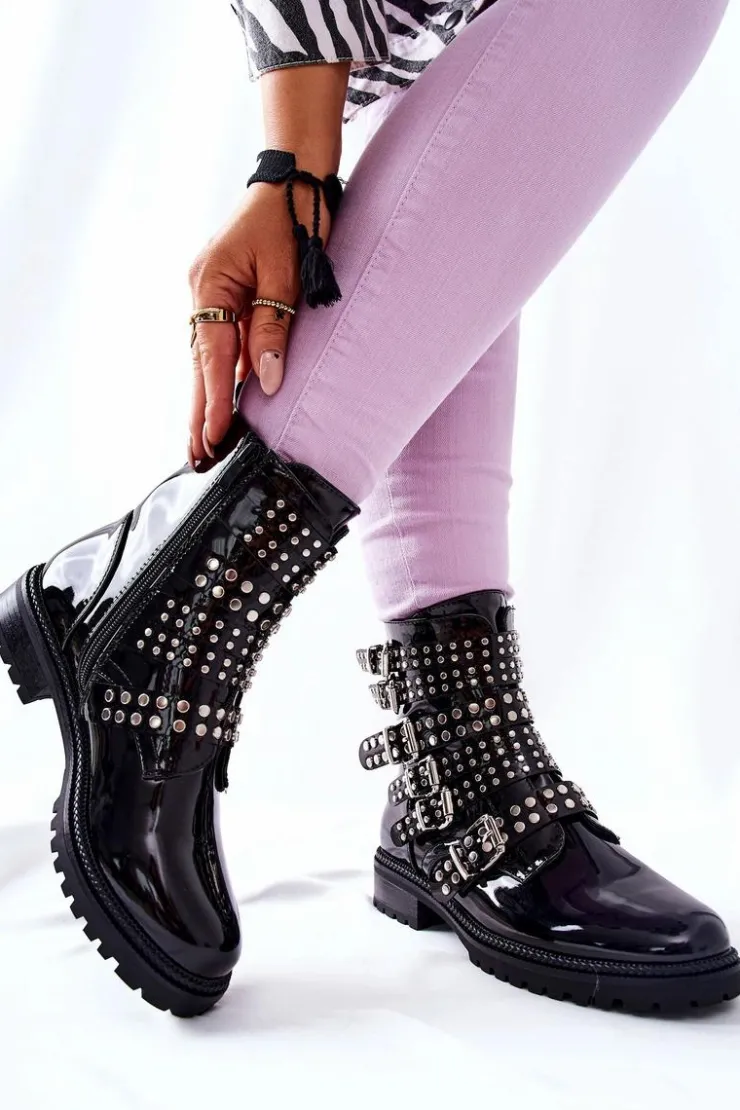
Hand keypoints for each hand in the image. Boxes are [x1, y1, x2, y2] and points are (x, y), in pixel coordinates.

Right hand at [187, 180, 331, 467]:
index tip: (214, 438)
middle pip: (199, 362)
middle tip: (197, 455)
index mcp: (210, 284)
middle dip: (201, 411)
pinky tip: (221, 398)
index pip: (212, 357)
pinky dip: (219, 371)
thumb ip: (273, 330)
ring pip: (206, 355)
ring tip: (206, 439)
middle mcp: (201, 290)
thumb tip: (267, 380)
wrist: (293, 180)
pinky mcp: (222, 292)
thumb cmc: (293, 220)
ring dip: (207, 395)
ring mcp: (208, 291)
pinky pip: (218, 339)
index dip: (215, 401)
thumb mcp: (287, 277)